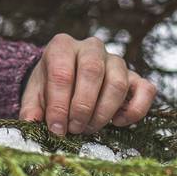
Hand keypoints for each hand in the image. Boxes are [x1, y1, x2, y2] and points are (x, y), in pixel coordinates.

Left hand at [18, 34, 156, 136]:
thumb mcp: (34, 95)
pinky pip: (145, 90)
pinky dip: (134, 110)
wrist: (67, 78)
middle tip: (75, 129)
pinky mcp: (134, 76)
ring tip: (89, 128)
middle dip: (82, 107)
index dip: (59, 104)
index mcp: (62, 46)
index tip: (56, 128)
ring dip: (104, 112)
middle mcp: (91, 48)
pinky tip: (117, 122)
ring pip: (118, 82)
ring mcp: (115, 61)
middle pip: (92, 72)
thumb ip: (31, 109)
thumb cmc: (50, 86)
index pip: (62, 72)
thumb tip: (31, 124)